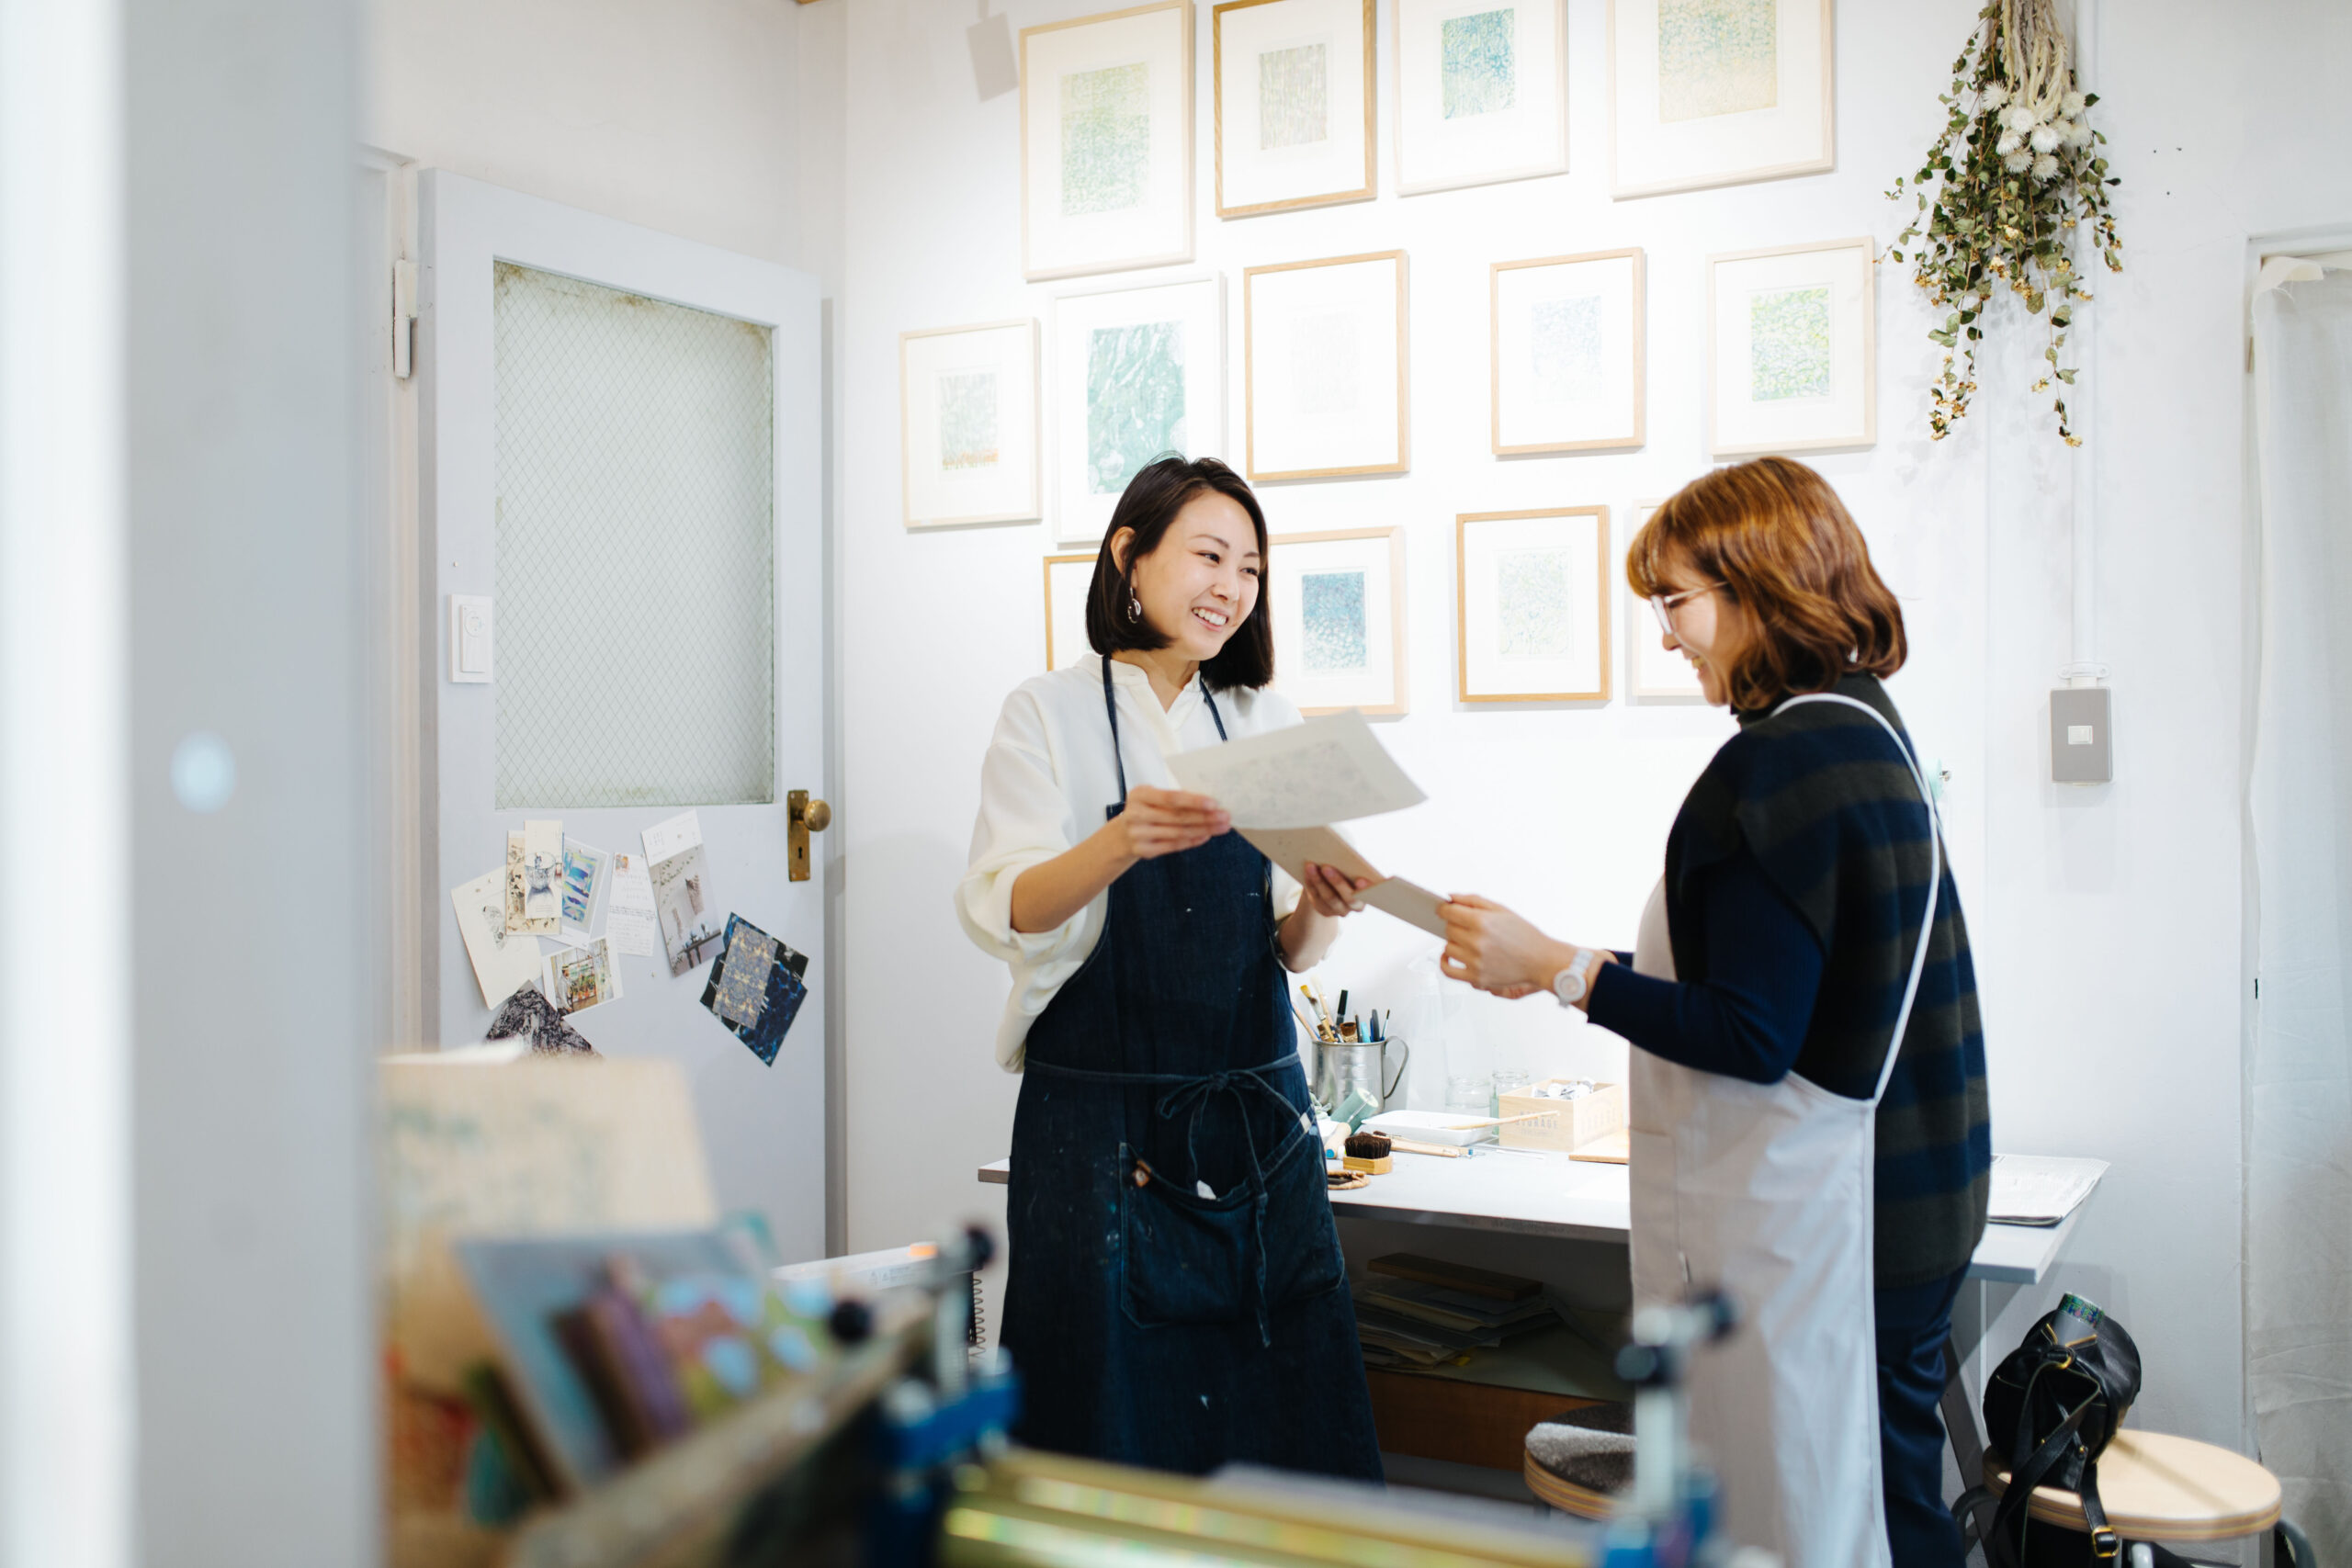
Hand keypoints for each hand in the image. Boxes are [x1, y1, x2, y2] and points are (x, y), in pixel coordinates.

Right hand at [1112, 786, 1228, 860]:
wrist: (1120, 835)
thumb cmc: (1144, 810)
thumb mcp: (1150, 797)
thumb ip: (1172, 799)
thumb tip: (1208, 802)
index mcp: (1139, 795)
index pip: (1171, 798)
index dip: (1193, 801)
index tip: (1214, 803)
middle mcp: (1137, 814)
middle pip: (1178, 816)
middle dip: (1205, 817)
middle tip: (1225, 816)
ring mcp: (1139, 834)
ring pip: (1179, 832)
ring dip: (1204, 829)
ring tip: (1221, 826)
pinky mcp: (1144, 850)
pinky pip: (1174, 846)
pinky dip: (1192, 840)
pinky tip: (1206, 835)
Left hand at [1296, 861, 1370, 917]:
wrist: (1335, 887)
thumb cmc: (1350, 873)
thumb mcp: (1354, 870)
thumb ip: (1354, 866)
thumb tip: (1343, 850)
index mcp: (1368, 895)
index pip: (1368, 894)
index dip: (1365, 889)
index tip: (1361, 879)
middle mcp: (1354, 906)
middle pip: (1347, 897)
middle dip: (1337, 882)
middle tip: (1327, 867)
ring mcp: (1337, 909)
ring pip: (1329, 897)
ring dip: (1319, 881)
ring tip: (1311, 865)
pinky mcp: (1322, 908)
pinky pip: (1316, 895)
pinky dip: (1311, 882)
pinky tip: (1307, 870)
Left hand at [1439, 893, 1573, 997]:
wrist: (1541, 960)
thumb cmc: (1524, 934)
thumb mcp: (1501, 910)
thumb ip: (1472, 901)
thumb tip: (1449, 898)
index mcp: (1482, 922)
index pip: (1448, 912)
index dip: (1444, 909)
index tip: (1444, 910)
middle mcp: (1476, 942)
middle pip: (1448, 930)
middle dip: (1454, 925)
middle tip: (1466, 926)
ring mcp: (1475, 962)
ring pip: (1448, 948)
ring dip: (1454, 943)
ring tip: (1467, 941)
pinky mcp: (1476, 978)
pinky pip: (1448, 971)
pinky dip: (1444, 962)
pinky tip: (1448, 955)